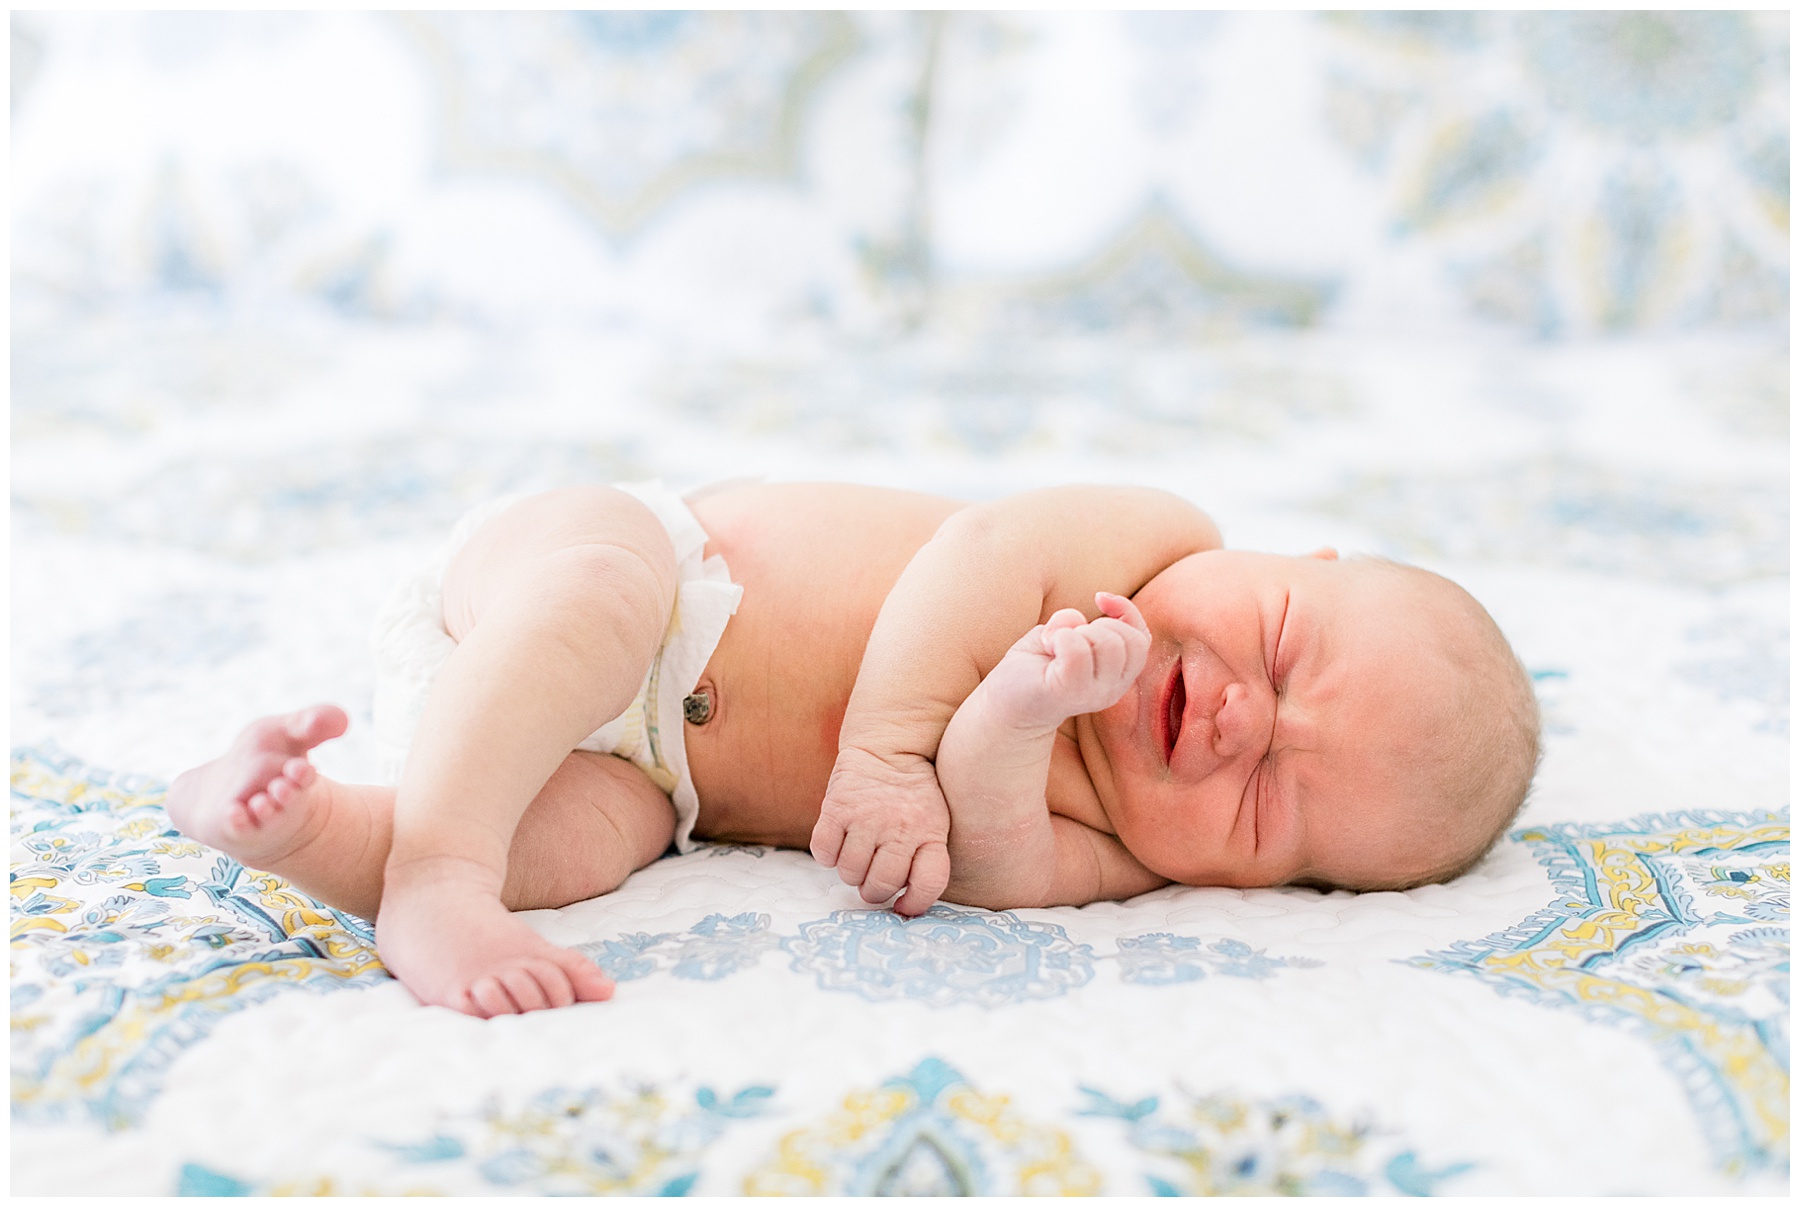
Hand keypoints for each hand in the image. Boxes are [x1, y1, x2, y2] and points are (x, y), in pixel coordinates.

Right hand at [809, 746, 950, 916]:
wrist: (888, 747)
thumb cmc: (913, 795)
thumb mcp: (936, 822)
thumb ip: (928, 859)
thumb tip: (906, 906)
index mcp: (930, 832)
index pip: (928, 883)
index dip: (915, 904)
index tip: (903, 907)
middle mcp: (899, 827)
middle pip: (882, 885)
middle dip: (875, 891)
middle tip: (873, 880)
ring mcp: (866, 817)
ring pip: (850, 874)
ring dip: (851, 873)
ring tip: (858, 855)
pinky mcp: (836, 808)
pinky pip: (824, 853)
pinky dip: (828, 856)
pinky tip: (839, 844)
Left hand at [980, 592, 1150, 730]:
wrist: (1004, 705)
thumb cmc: (1034, 667)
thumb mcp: (1063, 635)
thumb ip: (1079, 622)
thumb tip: (1089, 607)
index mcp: (1117, 677)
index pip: (1142, 638)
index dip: (1127, 610)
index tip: (1098, 598)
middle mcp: (1112, 689)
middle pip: (1130, 640)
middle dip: (1100, 624)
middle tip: (1068, 636)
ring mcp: (1092, 694)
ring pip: (1109, 643)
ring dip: (1078, 631)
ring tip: (1055, 643)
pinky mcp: (1067, 691)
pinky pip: (1077, 649)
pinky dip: (1060, 637)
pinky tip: (1047, 647)